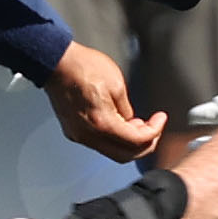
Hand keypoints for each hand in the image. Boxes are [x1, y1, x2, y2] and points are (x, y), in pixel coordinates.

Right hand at [46, 41, 163, 160]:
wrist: (56, 63)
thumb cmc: (83, 68)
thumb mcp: (117, 84)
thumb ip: (127, 109)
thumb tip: (131, 122)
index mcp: (102, 123)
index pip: (136, 141)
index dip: (154, 132)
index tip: (160, 120)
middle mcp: (88, 135)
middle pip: (125, 155)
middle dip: (144, 144)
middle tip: (154, 129)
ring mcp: (78, 135)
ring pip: (111, 151)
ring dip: (128, 142)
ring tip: (137, 124)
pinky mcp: (72, 131)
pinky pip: (98, 143)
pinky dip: (113, 138)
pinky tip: (119, 123)